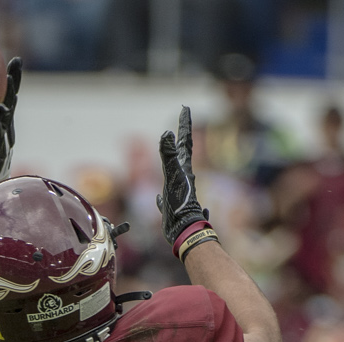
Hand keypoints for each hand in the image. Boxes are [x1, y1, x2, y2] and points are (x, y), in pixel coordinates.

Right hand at [155, 106, 210, 247]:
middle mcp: (182, 178)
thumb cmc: (180, 204)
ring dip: (172, 161)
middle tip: (182, 122)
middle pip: (182, 153)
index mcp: (183, 169)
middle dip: (181, 137)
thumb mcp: (173, 176)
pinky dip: (161, 195)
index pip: (184, 142)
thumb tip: (168, 133)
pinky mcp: (171, 207)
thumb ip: (169, 154)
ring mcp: (177, 192)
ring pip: (175, 172)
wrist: (184, 230)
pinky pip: (166, 197)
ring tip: (171, 155)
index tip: (185, 109)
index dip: (184, 125)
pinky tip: (158, 198)